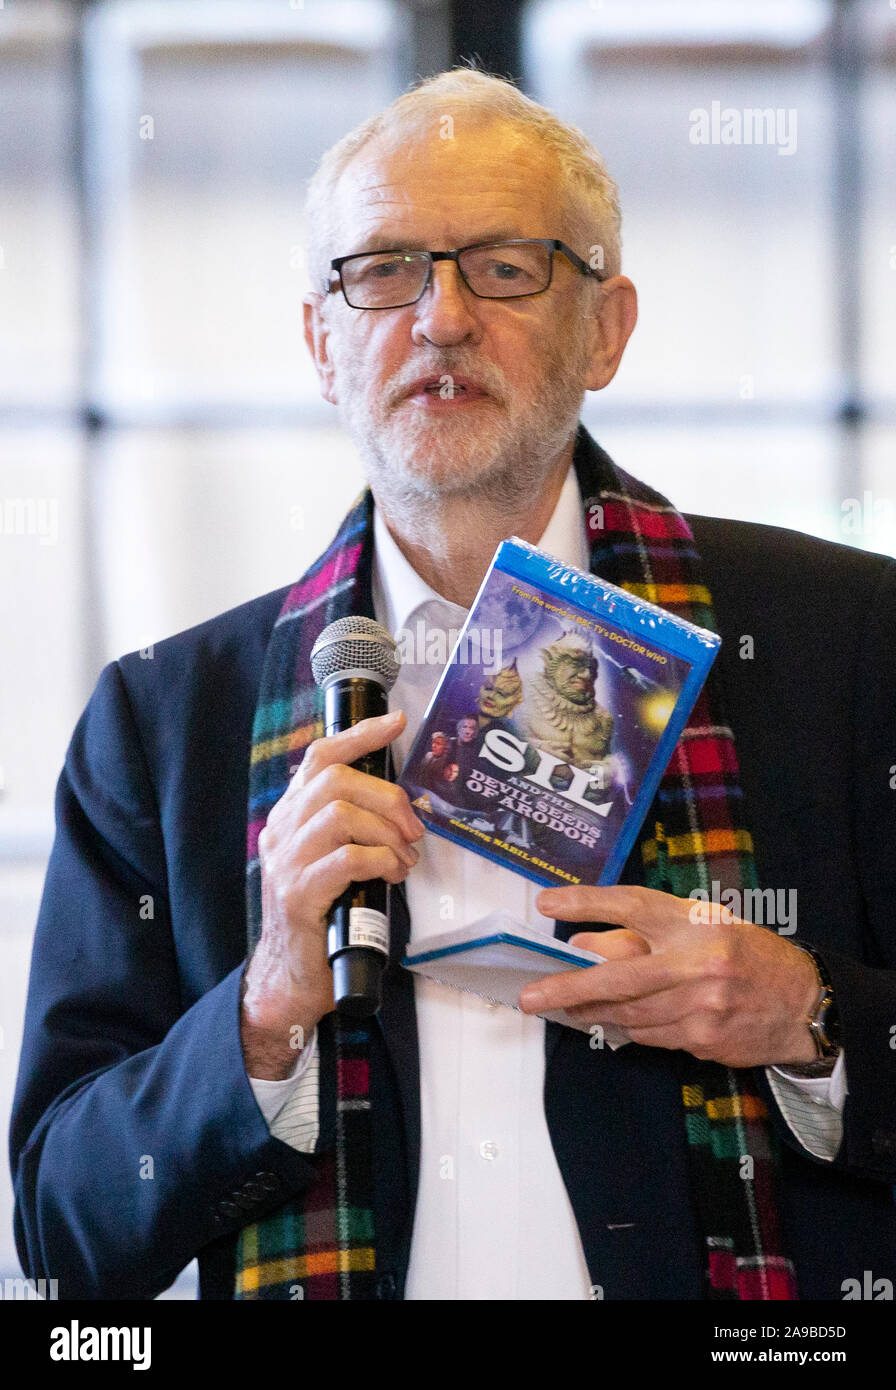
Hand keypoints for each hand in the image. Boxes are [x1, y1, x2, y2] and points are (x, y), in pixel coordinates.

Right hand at [240, 710, 423, 1076]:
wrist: (289, 977)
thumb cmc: (323, 915)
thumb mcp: (332, 860)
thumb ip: (352, 828)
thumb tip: (401, 806)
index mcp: (290, 817)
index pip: (319, 758)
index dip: (359, 736)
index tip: (397, 722)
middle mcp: (281, 831)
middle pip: (335, 782)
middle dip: (387, 797)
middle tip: (414, 829)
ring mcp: (285, 863)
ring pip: (340, 815)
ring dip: (386, 833)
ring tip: (404, 859)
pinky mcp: (298, 895)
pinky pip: (347, 859)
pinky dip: (380, 861)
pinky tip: (392, 875)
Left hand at [519, 885, 820, 1068]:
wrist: (802, 1002)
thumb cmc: (744, 954)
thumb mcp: (701, 926)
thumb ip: (644, 933)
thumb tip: (582, 945)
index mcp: (695, 923)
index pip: (632, 906)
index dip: (587, 902)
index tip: (547, 903)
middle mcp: (697, 963)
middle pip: (618, 977)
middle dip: (567, 987)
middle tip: (530, 995)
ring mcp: (701, 1007)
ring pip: (628, 1014)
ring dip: (592, 1012)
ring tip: (566, 1006)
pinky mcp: (703, 1040)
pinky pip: (649, 1036)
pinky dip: (627, 1027)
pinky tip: (618, 1021)